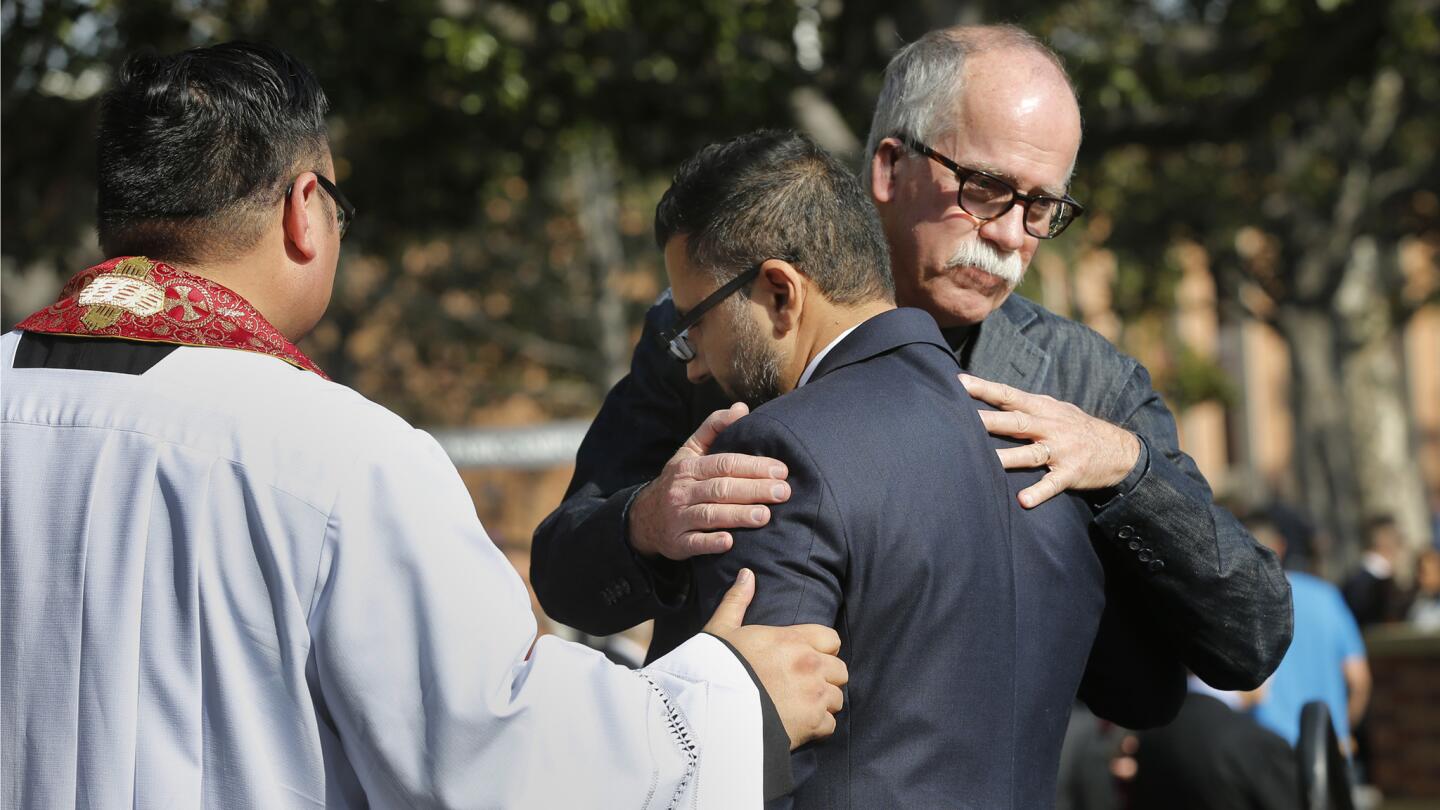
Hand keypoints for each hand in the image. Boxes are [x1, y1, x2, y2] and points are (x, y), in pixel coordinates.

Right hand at [629, 403, 790, 559]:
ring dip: (738, 515)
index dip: (754, 466)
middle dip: (754, 489)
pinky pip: (694, 543)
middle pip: (721, 488)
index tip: (781, 470)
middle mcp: (682, 491)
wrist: (644, 517)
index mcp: (689, 467)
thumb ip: (714, 427)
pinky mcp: (676, 543)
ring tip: (765, 516)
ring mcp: (678, 517)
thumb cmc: (678, 481)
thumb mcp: (690, 452)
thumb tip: (742, 408)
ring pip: (710, 514)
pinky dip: (710, 543)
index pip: (725, 464)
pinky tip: (729, 542)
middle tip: (783, 492)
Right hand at [704, 569, 847, 749]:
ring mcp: (814, 696)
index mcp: (792, 640)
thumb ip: (738, 601)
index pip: (831, 639)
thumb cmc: (716, 668)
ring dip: (822, 703)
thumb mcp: (722, 630)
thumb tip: (747, 574)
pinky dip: (817, 727)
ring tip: (801, 707)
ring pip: (837, 699)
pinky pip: (829, 726)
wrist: (712, 711)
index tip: (806, 658)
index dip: (822, 649)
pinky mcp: (812, 724)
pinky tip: (799, 725)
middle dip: (826, 678)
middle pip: (840, 671)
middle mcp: (810, 665)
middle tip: (804, 685)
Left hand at [959, 373, 1140, 508]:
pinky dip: (1038, 492)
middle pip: (1015, 422)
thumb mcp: (1055, 409)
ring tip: (985, 462)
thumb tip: (994, 396)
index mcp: (1043, 409)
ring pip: (1030, 454)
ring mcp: (1061, 450)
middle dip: (988, 421)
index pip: (1009, 395)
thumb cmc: (1077, 427)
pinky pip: (1052, 483)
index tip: (959, 383)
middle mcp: (1050, 427)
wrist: (1120, 449)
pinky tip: (1023, 500)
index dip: (984, 389)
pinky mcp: (1071, 473)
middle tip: (960, 418)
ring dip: (1007, 458)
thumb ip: (1026, 405)